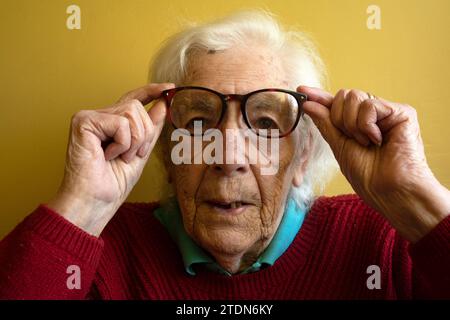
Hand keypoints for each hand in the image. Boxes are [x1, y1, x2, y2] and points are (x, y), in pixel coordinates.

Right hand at [48, 83, 174, 235]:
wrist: (95, 202)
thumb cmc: (112, 183)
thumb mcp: (141, 153)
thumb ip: (151, 129)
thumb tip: (163, 104)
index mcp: (112, 124)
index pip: (134, 99)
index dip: (152, 91)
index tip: (170, 87)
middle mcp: (100, 116)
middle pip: (137, 108)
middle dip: (144, 135)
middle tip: (132, 156)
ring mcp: (89, 117)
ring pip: (131, 113)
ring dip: (134, 141)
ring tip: (119, 157)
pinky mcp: (83, 121)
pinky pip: (120, 123)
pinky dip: (122, 144)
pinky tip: (107, 156)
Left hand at [298, 86, 449, 241]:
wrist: (390, 191)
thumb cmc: (368, 176)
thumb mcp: (338, 146)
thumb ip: (325, 123)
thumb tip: (309, 104)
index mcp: (358, 124)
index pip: (336, 104)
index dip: (319, 97)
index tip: (301, 91)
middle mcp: (373, 116)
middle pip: (344, 96)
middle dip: (339, 119)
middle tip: (352, 139)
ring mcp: (387, 113)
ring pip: (354, 97)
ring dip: (352, 124)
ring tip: (367, 143)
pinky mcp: (403, 113)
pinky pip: (370, 106)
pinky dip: (367, 125)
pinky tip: (378, 140)